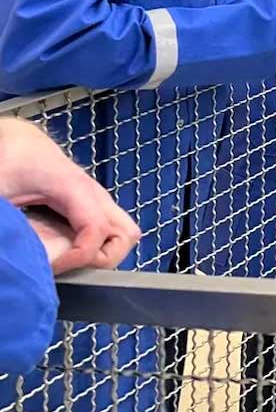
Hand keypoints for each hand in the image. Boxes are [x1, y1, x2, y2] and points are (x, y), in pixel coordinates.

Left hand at [0, 118, 139, 274]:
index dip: (78, 258)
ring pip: (125, 234)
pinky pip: (112, 231)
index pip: (97, 231)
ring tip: (68, 258)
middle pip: (126, 235)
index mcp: (74, 188)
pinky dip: (97, 247)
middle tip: (67, 264)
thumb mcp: (4, 195)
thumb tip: (26, 259)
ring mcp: (98, 199)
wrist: (19, 144)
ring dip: (103, 253)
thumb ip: (14, 227)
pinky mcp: (93, 205)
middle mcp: (95, 194)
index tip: (51, 267)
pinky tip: (66, 248)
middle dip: (101, 259)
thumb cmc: (10, 164)